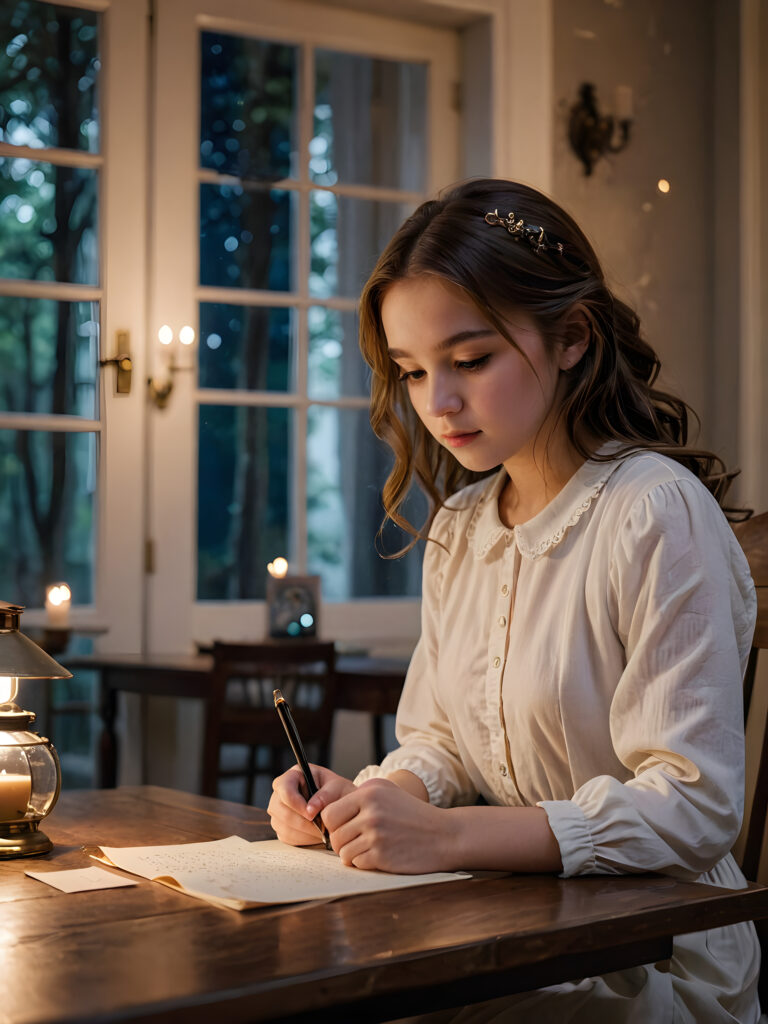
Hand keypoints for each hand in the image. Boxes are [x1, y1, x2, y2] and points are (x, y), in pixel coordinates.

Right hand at [268, 765, 354, 846]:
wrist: (341, 806)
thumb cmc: (338, 792)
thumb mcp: (337, 787)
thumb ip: (325, 795)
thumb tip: (310, 810)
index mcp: (293, 775)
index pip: (284, 789)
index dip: (296, 803)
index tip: (312, 815)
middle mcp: (281, 792)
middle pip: (280, 809)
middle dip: (302, 822)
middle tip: (322, 828)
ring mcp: (278, 810)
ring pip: (283, 825)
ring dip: (304, 833)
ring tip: (323, 832)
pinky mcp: (281, 826)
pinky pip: (287, 837)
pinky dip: (303, 839)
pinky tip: (317, 835)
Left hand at [319, 778, 453, 873]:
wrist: (444, 835)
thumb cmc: (413, 814)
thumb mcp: (387, 791)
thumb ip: (358, 796)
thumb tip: (326, 811)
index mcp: (369, 792)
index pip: (329, 812)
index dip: (333, 824)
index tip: (344, 828)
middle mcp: (370, 811)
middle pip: (334, 834)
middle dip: (341, 841)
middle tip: (357, 841)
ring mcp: (376, 834)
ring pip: (343, 851)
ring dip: (352, 854)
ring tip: (369, 848)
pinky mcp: (381, 855)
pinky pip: (357, 863)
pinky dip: (364, 863)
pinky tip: (379, 856)